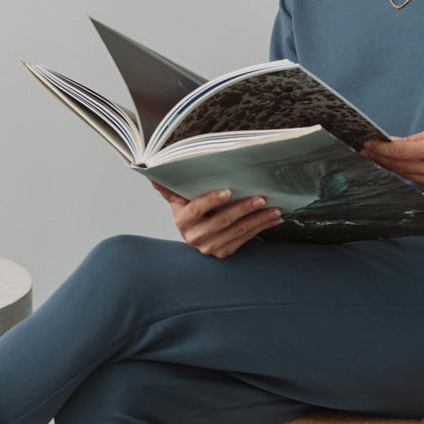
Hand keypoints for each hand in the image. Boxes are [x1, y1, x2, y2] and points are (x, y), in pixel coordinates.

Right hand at [149, 181, 282, 257]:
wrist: (194, 235)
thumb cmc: (189, 211)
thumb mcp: (177, 199)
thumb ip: (167, 186)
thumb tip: (149, 171)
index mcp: (183, 220)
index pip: (197, 209)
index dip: (212, 200)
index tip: (228, 191)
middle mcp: (195, 237)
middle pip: (223, 221)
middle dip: (244, 209)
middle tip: (262, 198)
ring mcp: (210, 247)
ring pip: (238, 231)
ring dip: (259, 220)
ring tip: (274, 209)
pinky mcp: (223, 253)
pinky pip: (245, 239)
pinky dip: (261, 228)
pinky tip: (273, 218)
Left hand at [362, 123, 423, 196]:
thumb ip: (419, 139)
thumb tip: (395, 142)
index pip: (400, 153)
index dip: (380, 149)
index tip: (367, 144)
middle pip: (400, 167)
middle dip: (381, 159)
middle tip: (366, 151)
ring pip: (409, 177)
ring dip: (392, 168)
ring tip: (378, 158)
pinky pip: (421, 182)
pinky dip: (409, 174)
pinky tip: (399, 167)